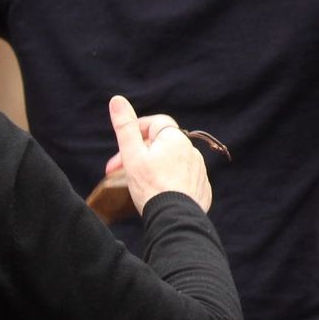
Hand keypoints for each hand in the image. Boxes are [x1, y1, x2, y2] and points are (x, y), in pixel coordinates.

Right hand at [106, 96, 212, 213]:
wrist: (175, 219)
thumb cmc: (151, 186)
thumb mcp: (132, 155)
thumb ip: (125, 127)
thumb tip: (117, 100)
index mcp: (175, 138)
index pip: (155, 123)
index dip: (136, 130)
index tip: (123, 144)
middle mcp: (191, 150)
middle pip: (161, 145)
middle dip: (139, 154)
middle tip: (117, 171)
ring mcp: (198, 170)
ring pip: (171, 162)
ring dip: (154, 168)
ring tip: (136, 184)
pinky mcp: (201, 188)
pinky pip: (182, 179)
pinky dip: (169, 182)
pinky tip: (156, 194)